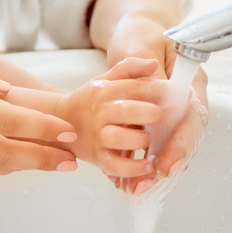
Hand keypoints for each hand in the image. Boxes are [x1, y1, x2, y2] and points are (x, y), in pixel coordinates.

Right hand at [54, 57, 162, 176]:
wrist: (60, 120)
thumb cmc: (91, 100)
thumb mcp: (106, 79)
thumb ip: (129, 68)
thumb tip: (153, 64)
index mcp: (104, 90)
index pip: (132, 86)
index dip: (155, 89)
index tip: (170, 92)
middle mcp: (101, 112)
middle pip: (125, 111)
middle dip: (147, 112)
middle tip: (159, 115)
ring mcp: (98, 135)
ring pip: (118, 138)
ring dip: (139, 139)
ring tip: (149, 138)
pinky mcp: (98, 157)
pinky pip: (115, 165)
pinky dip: (132, 168)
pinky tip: (147, 165)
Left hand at [105, 13, 208, 191]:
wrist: (133, 34)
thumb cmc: (140, 35)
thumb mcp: (141, 44)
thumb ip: (146, 68)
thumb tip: (156, 90)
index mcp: (188, 82)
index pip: (192, 118)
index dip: (181, 143)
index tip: (165, 163)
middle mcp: (182, 100)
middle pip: (182, 138)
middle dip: (166, 163)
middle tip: (147, 183)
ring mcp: (169, 111)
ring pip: (166, 146)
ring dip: (150, 169)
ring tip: (133, 188)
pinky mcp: (153, 119)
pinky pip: (150, 144)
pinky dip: (138, 162)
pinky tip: (125, 179)